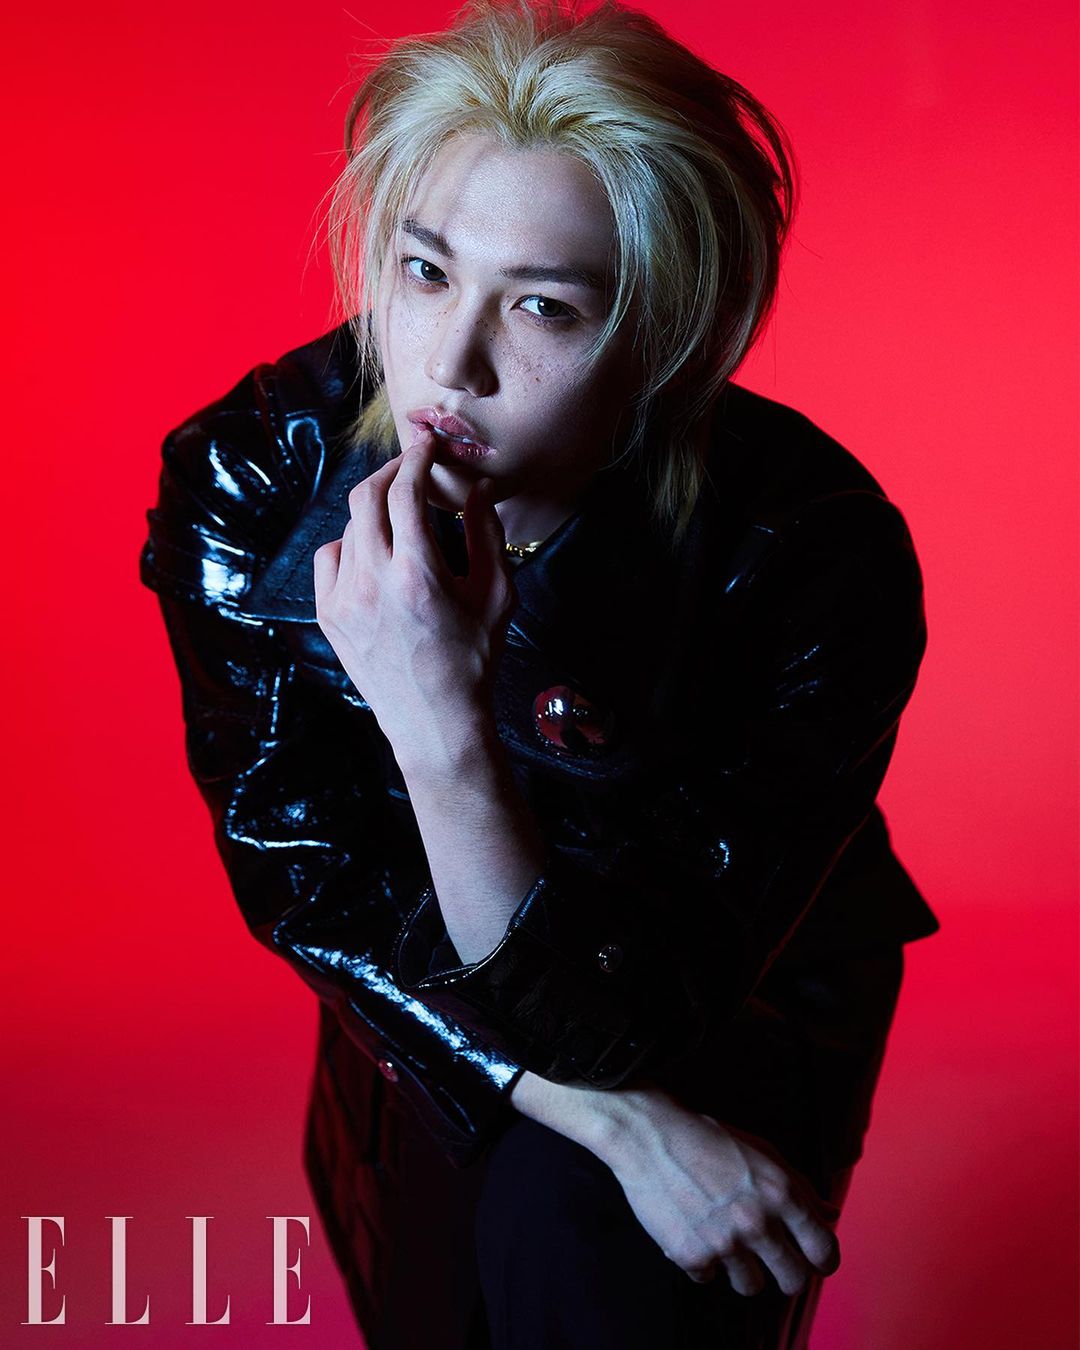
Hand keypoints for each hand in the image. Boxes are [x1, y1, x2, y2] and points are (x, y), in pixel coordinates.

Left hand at [312, 428, 515, 765]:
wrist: (435, 723)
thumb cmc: (473, 662)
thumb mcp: (496, 596)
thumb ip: (486, 534)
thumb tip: (476, 489)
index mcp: (418, 574)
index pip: (405, 491)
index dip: (416, 458)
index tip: (427, 446)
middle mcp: (373, 582)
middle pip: (366, 496)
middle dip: (389, 471)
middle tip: (410, 466)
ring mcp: (343, 600)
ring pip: (349, 526)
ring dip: (375, 510)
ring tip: (401, 519)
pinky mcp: (328, 616)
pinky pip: (329, 558)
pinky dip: (350, 544)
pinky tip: (374, 555)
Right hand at [601, 1091, 840, 1295]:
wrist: (650, 1137)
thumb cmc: (707, 1138)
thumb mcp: (762, 1152)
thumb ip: (800, 1186)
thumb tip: (829, 1214)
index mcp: (780, 1193)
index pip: (823, 1250)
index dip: (822, 1260)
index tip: (813, 1260)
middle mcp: (756, 1222)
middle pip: (793, 1281)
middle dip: (786, 1275)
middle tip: (772, 1262)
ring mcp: (724, 1243)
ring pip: (751, 1287)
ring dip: (742, 1270)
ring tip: (726, 1242)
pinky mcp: (691, 1255)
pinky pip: (708, 1278)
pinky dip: (702, 1261)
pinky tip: (695, 1233)